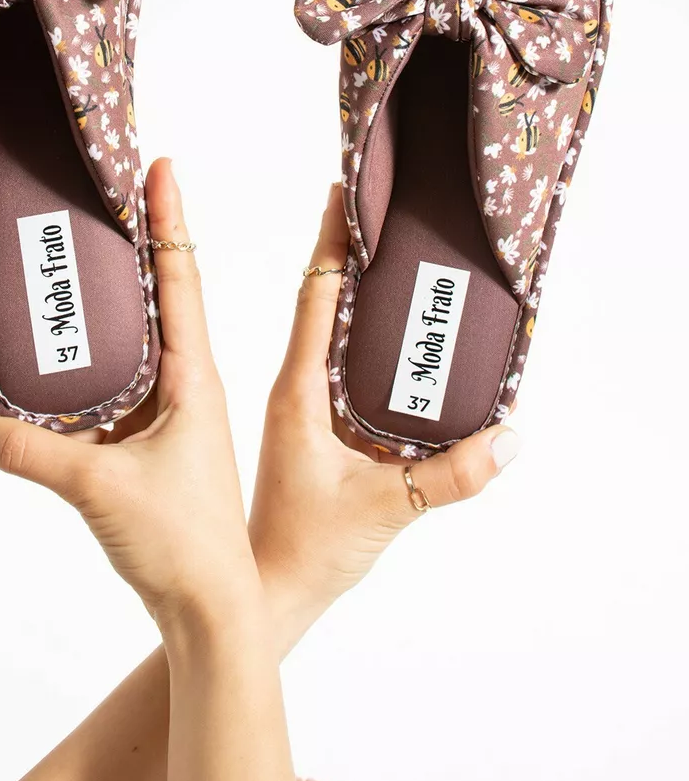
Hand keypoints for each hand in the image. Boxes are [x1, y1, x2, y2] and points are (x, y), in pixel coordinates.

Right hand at [0, 158, 258, 629]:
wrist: (212, 608)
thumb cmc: (182, 541)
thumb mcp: (98, 486)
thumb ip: (29, 451)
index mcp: (194, 379)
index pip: (182, 280)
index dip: (170, 221)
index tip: (162, 168)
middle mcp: (187, 388)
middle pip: (161, 301)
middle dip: (140, 247)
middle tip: (111, 198)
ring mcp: (173, 418)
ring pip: (139, 348)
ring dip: (115, 312)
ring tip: (80, 270)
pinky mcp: (154, 450)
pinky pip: (121, 395)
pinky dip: (94, 377)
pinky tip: (59, 373)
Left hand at [248, 184, 519, 646]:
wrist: (270, 590)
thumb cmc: (307, 549)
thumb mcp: (384, 507)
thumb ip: (449, 477)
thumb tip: (509, 438)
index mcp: (298, 390)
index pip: (315, 297)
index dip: (330, 243)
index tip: (342, 190)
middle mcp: (296, 387)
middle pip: (320, 301)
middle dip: (344, 250)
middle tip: (374, 201)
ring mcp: (303, 407)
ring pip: (327, 331)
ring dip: (351, 290)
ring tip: (384, 246)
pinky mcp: (314, 428)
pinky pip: (337, 364)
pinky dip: (358, 335)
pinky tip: (389, 331)